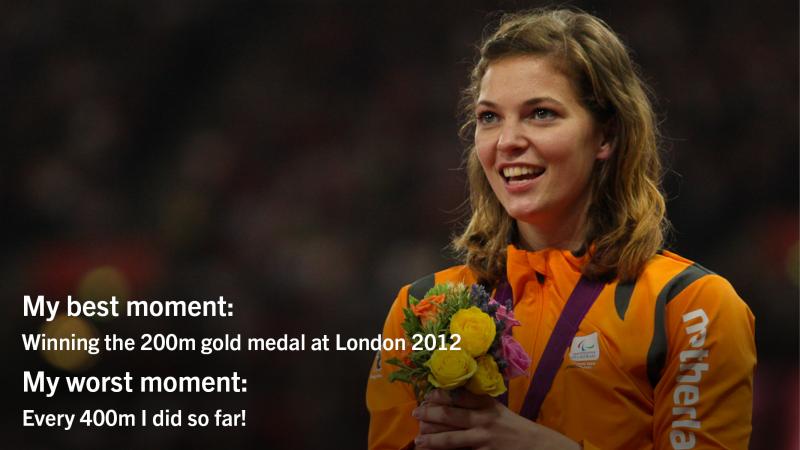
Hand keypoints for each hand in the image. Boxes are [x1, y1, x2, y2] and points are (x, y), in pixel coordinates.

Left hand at [411, 389, 580, 449]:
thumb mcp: (497, 410)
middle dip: (429, 414)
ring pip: (451, 438)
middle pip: (450, 415)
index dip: (439, 395)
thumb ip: (477, 404)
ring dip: (431, 439)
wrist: (538, 447)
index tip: (427, 396)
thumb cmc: (514, 428)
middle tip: (416, 413)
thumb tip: (448, 398)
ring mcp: (484, 439)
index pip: (458, 396)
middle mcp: (484, 419)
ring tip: (418, 439)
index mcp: (487, 404)